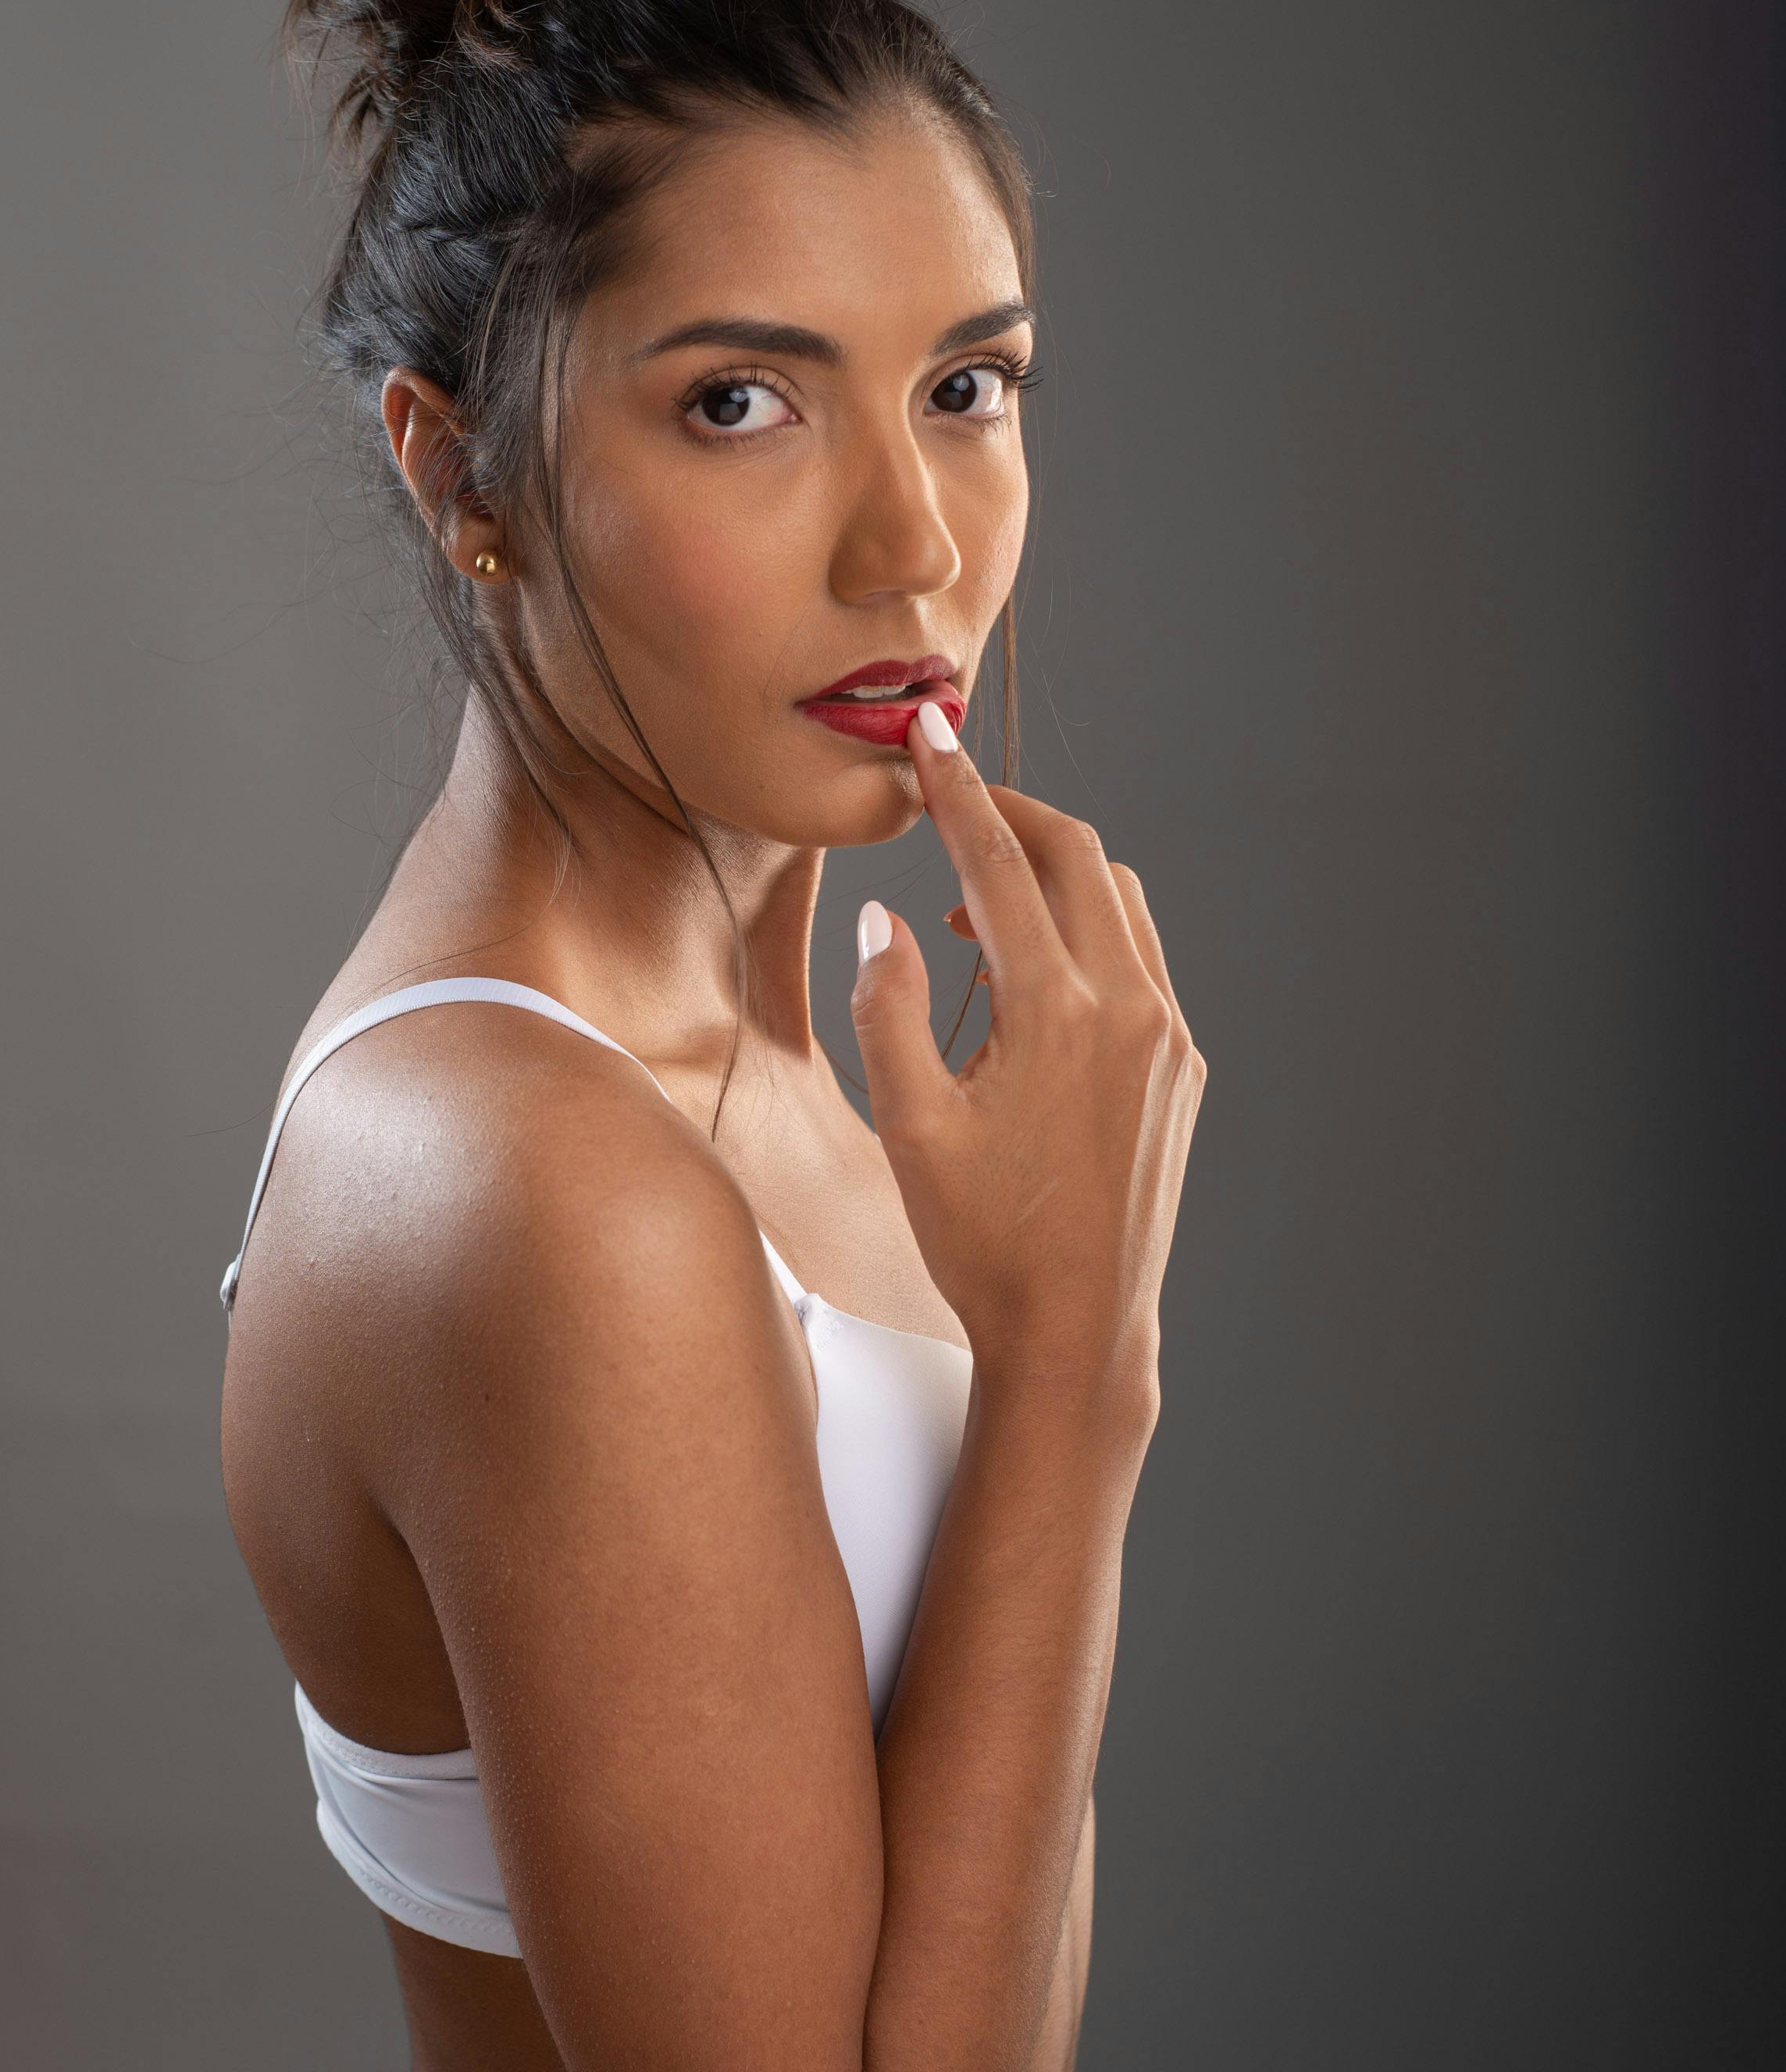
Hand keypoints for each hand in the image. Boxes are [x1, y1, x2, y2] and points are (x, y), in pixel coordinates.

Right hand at [849, 707, 1205, 1403]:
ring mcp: (1169, 1039)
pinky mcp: (1183, 1071)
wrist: (1078, 1333)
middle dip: (1012, 813)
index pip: (998, 861)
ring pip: (1120, 903)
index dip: (955, 789)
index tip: (926, 739)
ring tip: (973, 906)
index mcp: (1056, 1011)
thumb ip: (888, 1008)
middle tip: (951, 800)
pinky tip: (1028, 979)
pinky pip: (1140, 961)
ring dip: (1051, 876)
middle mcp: (1130, 1009)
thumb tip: (889, 917)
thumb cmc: (982, 1243)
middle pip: (1077, 855)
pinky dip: (1086, 934)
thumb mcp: (908, 1127)